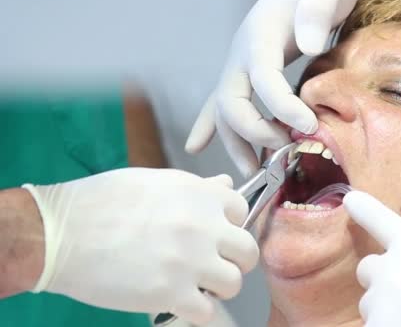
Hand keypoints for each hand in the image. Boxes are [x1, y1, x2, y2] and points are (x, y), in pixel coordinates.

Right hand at [23, 168, 257, 325]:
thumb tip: (226, 187)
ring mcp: (190, 261)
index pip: (243, 211)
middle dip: (234, 260)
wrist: (60, 233)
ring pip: (233, 283)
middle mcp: (202, 226)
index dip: (230, 226)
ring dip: (217, 287)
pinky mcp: (171, 294)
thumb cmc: (102, 202)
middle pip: (247, 251)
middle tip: (213, 264)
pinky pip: (208, 312)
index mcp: (199, 195)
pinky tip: (181, 302)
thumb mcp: (155, 182)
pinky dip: (198, 311)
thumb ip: (197, 187)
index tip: (216, 235)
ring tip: (195, 285)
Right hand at [185, 0, 366, 176]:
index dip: (282, 107)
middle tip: (283, 151)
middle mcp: (242, 54)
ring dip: (235, 143)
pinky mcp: (246, 72)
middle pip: (231, 102)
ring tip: (253, 169)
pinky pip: (220, 103)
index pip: (263, 79)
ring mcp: (239, 64)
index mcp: (261, 36)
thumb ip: (317, 12)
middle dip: (253, 133)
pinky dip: (209, 127)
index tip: (308, 127)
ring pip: (224, 111)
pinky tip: (197, 146)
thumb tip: (309, 46)